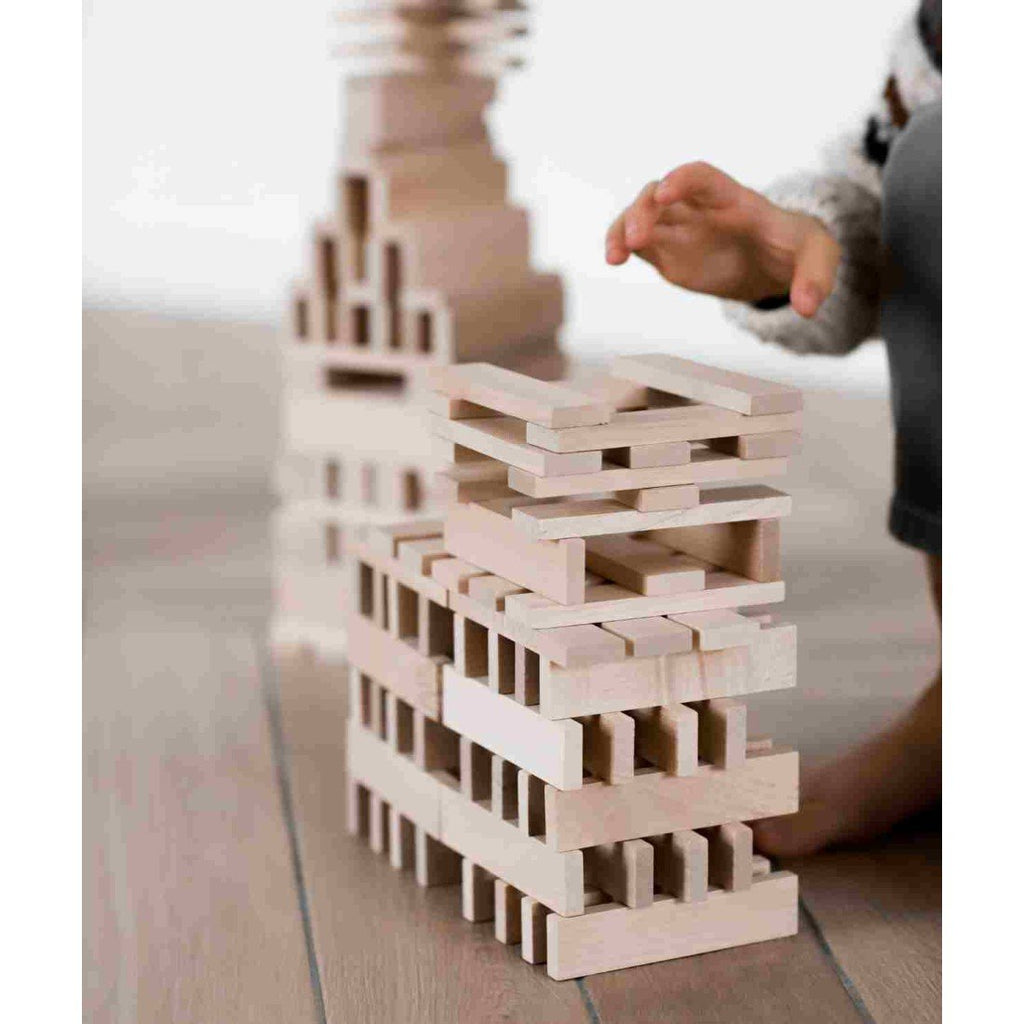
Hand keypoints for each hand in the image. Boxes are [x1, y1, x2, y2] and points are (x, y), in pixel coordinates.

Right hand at [605, 162, 839, 318]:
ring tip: (615, 256)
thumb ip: (816, 276)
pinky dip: (619, 245)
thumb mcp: (819, 255)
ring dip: (622, 228)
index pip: (703, 177)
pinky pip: (635, 241)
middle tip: (635, 239)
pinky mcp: (666, 252)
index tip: (664, 194)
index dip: (682, 181)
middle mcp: (698, 208)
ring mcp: (678, 229)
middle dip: (644, 210)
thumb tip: (808, 308)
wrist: (774, 263)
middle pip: (660, 193)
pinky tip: (613, 260)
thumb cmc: (795, 249)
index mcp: (733, 200)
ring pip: (640, 215)